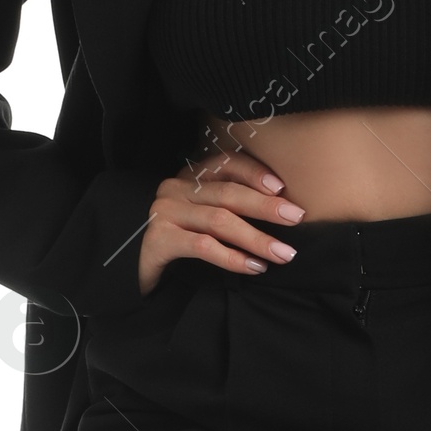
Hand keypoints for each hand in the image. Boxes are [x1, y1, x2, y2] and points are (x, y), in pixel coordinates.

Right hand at [137, 143, 304, 295]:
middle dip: (266, 206)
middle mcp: (176, 189)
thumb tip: (281, 210)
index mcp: (190, 177)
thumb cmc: (179, 241)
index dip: (254, 172)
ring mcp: (165, 212)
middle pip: (228, 192)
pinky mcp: (158, 239)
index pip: (226, 163)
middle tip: (296, 217)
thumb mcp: (203, 217)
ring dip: (256, 238)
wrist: (134, 267)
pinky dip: (233, 258)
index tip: (282, 187)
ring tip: (283, 253)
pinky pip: (203, 246)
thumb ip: (230, 206)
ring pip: (220, 220)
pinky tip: (254, 267)